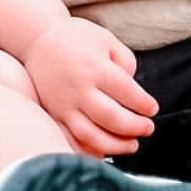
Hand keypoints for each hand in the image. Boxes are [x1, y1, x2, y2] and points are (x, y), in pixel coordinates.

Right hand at [20, 17, 158, 158]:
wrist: (38, 39)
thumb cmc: (76, 38)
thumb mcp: (107, 40)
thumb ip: (125, 63)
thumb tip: (133, 91)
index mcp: (95, 68)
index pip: (127, 92)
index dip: (144, 104)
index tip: (152, 109)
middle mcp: (79, 89)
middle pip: (112, 118)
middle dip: (134, 127)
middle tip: (148, 128)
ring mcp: (64, 104)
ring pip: (91, 135)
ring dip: (115, 146)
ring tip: (132, 145)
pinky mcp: (54, 114)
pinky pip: (70, 139)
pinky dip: (87, 151)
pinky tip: (103, 153)